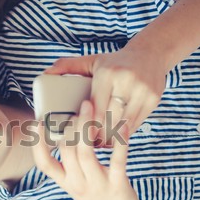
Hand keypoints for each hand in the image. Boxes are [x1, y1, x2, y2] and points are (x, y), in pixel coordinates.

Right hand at [32, 100, 145, 199]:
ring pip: (85, 153)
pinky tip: (123, 126)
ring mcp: (97, 185)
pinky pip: (117, 160)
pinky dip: (120, 142)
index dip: (38, 144)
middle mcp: (77, 184)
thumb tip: (69, 133)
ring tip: (91, 107)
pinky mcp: (117, 185)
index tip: (37, 123)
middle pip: (66, 151)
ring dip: (86, 127)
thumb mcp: (78, 185)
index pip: (44, 165)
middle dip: (70, 125)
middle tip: (78, 107)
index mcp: (66, 183)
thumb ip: (71, 164)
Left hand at [44, 45, 165, 146]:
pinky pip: (136, 124)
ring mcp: (142, 91)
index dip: (86, 126)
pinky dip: (124, 134)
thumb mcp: (91, 62)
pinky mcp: (153, 100)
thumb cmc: (114, 62)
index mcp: (108, 73)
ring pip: (123, 125)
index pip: (95, 109)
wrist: (150, 54)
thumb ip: (67, 66)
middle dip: (97, 136)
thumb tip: (46, 73)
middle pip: (109, 119)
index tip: (78, 135)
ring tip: (99, 144)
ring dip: (110, 138)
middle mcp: (126, 81)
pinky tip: (115, 138)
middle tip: (87, 145)